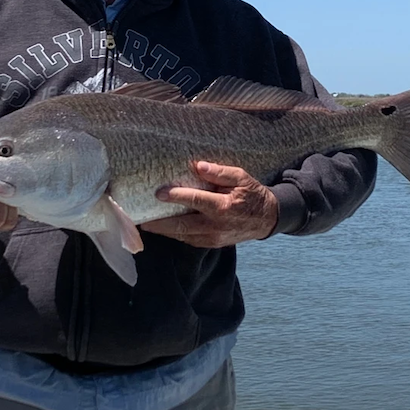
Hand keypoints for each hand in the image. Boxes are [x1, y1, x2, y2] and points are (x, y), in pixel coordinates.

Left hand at [140, 161, 277, 247]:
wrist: (267, 220)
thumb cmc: (253, 194)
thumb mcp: (241, 177)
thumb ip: (220, 172)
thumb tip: (198, 165)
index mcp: (223, 207)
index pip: (195, 200)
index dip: (176, 196)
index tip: (159, 193)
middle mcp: (216, 225)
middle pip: (182, 226)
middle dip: (160, 223)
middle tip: (142, 220)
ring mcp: (214, 237)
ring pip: (183, 236)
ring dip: (165, 231)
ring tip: (147, 225)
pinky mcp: (213, 243)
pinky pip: (190, 240)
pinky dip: (176, 234)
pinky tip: (165, 228)